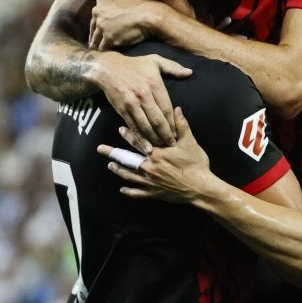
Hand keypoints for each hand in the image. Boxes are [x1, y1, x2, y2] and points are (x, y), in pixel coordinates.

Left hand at [90, 0, 161, 50]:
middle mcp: (97, 14)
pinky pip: (102, 48)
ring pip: (95, 41)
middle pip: (92, 30)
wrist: (149, 15)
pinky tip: (106, 56)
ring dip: (98, 47)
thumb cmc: (140, 8)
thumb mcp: (122, 1)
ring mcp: (102, 26)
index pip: (94, 18)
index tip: (98, 34)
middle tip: (96, 46)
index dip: (96, 27)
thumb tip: (112, 14)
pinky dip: (105, 52)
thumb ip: (112, 7)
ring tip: (99, 54)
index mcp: (100, 3)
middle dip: (95, 38)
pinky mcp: (108, 38)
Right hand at [95, 52, 191, 146]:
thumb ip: (173, 67)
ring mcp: (132, 104)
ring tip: (163, 147)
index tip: (180, 132)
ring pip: (146, 126)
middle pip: (158, 120)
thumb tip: (190, 72)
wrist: (108, 68)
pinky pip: (134, 127)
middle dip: (167, 134)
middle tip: (173, 144)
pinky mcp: (123, 110)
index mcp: (154, 84)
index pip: (167, 108)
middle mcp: (144, 95)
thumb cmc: (134, 64)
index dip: (174, 123)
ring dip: (156, 139)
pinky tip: (147, 148)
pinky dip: (141, 139)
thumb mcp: (154, 60)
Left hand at [97, 108, 214, 203]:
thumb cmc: (196, 165)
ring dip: (119, 170)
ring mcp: (151, 182)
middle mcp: (150, 167)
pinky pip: (139, 193)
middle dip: (113, 153)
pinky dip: (130, 191)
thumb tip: (176, 109)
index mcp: (157, 153)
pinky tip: (123, 190)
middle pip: (127, 159)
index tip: (120, 129)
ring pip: (130, 176)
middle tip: (101, 149)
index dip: (128, 135)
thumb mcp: (190, 143)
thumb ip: (181, 125)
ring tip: (110, 166)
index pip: (139, 142)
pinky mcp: (155, 193)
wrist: (200, 188)